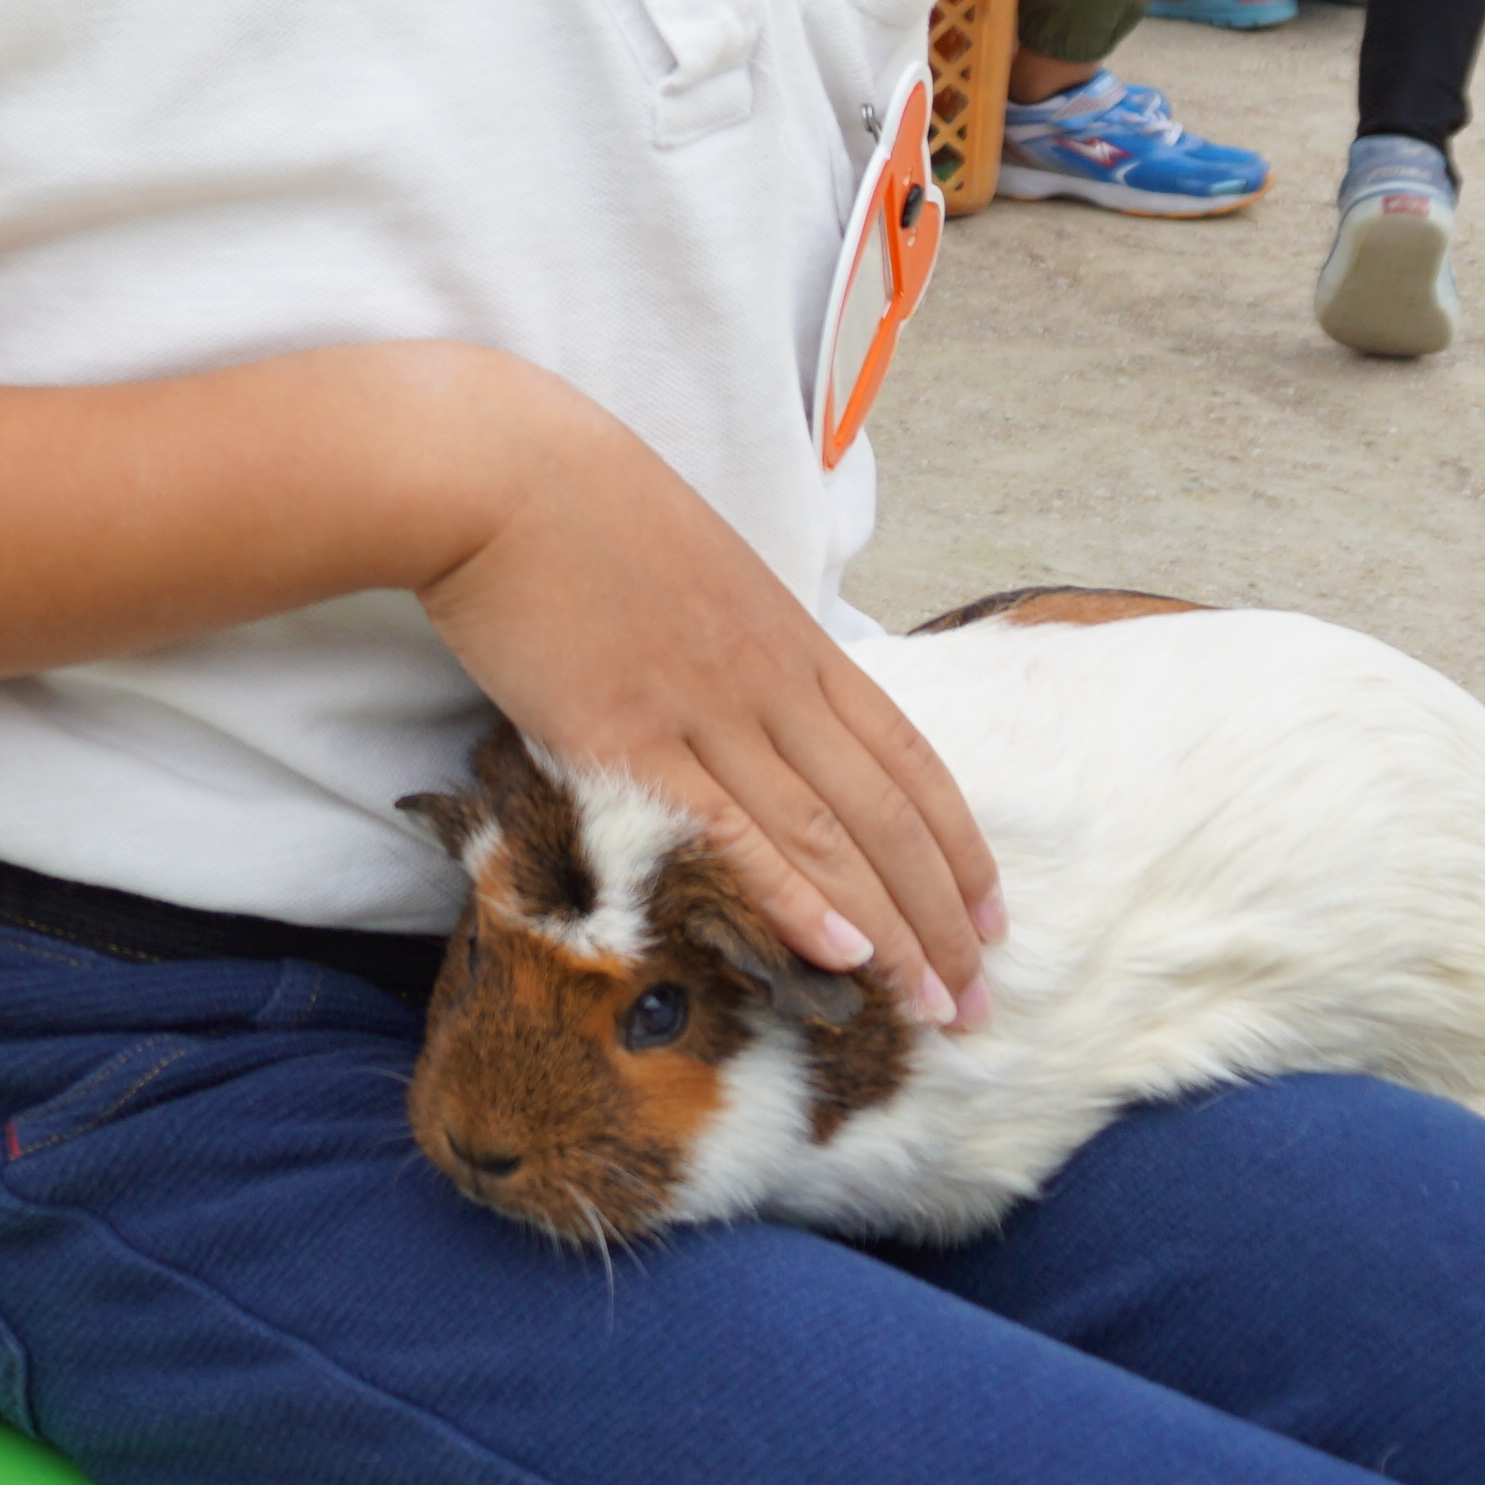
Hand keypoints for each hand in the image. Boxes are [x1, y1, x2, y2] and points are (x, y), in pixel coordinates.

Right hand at [420, 391, 997, 1023]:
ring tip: (932, 1009)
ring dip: (891, 931)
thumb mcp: (700, 564)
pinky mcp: (624, 739)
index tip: (991, 917)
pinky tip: (838, 953)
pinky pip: (725, 830)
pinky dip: (790, 895)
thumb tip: (770, 695)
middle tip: (973, 1004)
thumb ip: (744, 637)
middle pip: (884, 817)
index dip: (959, 847)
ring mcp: (702, 711)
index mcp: (791, 638)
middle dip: (941, 918)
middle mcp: (768, 682)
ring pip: (824, 838)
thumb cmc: (581, 504)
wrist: (493, 474)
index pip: (908, 760)